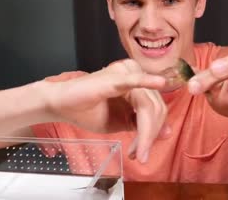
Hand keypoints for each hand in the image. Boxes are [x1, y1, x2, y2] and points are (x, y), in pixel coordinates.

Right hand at [44, 59, 168, 162]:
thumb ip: (142, 124)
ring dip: (145, 132)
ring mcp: (126, 73)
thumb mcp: (120, 122)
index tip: (142, 153)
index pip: (157, 108)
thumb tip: (167, 132)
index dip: (153, 133)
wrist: (60, 104)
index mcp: (139, 83)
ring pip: (148, 106)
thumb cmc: (87, 111)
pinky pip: (135, 81)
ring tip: (135, 151)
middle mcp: (136, 74)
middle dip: (149, 135)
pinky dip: (148, 82)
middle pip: (156, 108)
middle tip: (138, 154)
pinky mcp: (115, 77)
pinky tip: (160, 83)